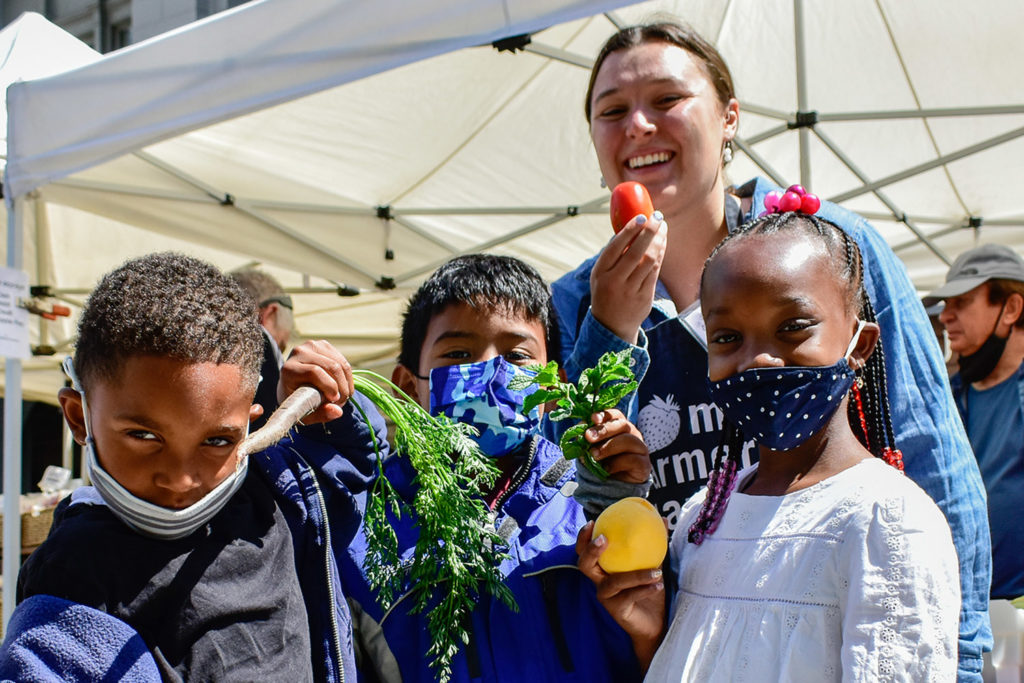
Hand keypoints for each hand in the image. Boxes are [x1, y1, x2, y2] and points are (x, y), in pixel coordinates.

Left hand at [278, 340, 353, 423]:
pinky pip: (343, 361)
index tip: (334, 400)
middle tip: (342, 402)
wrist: (293, 386)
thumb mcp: (305, 413)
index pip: (314, 371)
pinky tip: (343, 387)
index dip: (329, 386)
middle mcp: (299, 352)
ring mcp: (312, 346)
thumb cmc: (298, 402)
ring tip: (343, 397)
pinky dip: (348, 377)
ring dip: (347, 383)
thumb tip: (338, 411)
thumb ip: (320, 414)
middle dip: (342, 387)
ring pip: (340, 364)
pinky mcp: (323, 345)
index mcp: (288, 369)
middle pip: (331, 366)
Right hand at [576, 520, 666, 668]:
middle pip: (584, 565)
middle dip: (591, 551)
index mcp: (604, 569)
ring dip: (636, 575)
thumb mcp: (651, 565)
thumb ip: (653, 544)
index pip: (585, 552)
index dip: (583, 538)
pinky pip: (629, 597)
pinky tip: (659, 585)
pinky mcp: (617, 610)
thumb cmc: (648, 590)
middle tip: (605, 539)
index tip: (593, 522)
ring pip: (614, 582)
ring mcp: (607, 597)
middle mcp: (600, 582)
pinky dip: (645, 589)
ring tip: (657, 571)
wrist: (654, 622)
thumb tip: (663, 519)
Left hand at [585, 409, 650, 483]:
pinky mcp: (644, 463)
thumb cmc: (603, 463)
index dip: (604, 414)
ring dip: (608, 447)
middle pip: (621, 424)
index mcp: (619, 426)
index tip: (592, 418)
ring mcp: (640, 448)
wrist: (614, 487)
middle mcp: (632, 433)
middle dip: (604, 429)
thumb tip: (580, 427)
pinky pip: (632, 459)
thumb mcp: (591, 449)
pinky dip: (616, 464)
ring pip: (627, 440)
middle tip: (589, 436)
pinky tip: (606, 469)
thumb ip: (587, 439)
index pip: (615, 414)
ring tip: (594, 455)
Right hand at [590, 213, 666, 343]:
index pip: (615, 247)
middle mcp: (614, 281)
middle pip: (635, 252)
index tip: (641, 216)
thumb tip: (631, 227)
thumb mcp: (601, 275)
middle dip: (649, 232)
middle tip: (657, 218)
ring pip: (648, 261)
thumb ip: (613, 256)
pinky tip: (662, 244)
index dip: (630, 230)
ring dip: (658, 242)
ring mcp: (630, 290)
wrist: (611, 326)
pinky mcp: (644, 297)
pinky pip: (655, 272)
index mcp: (600, 273)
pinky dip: (660, 255)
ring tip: (662, 228)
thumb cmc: (606, 292)